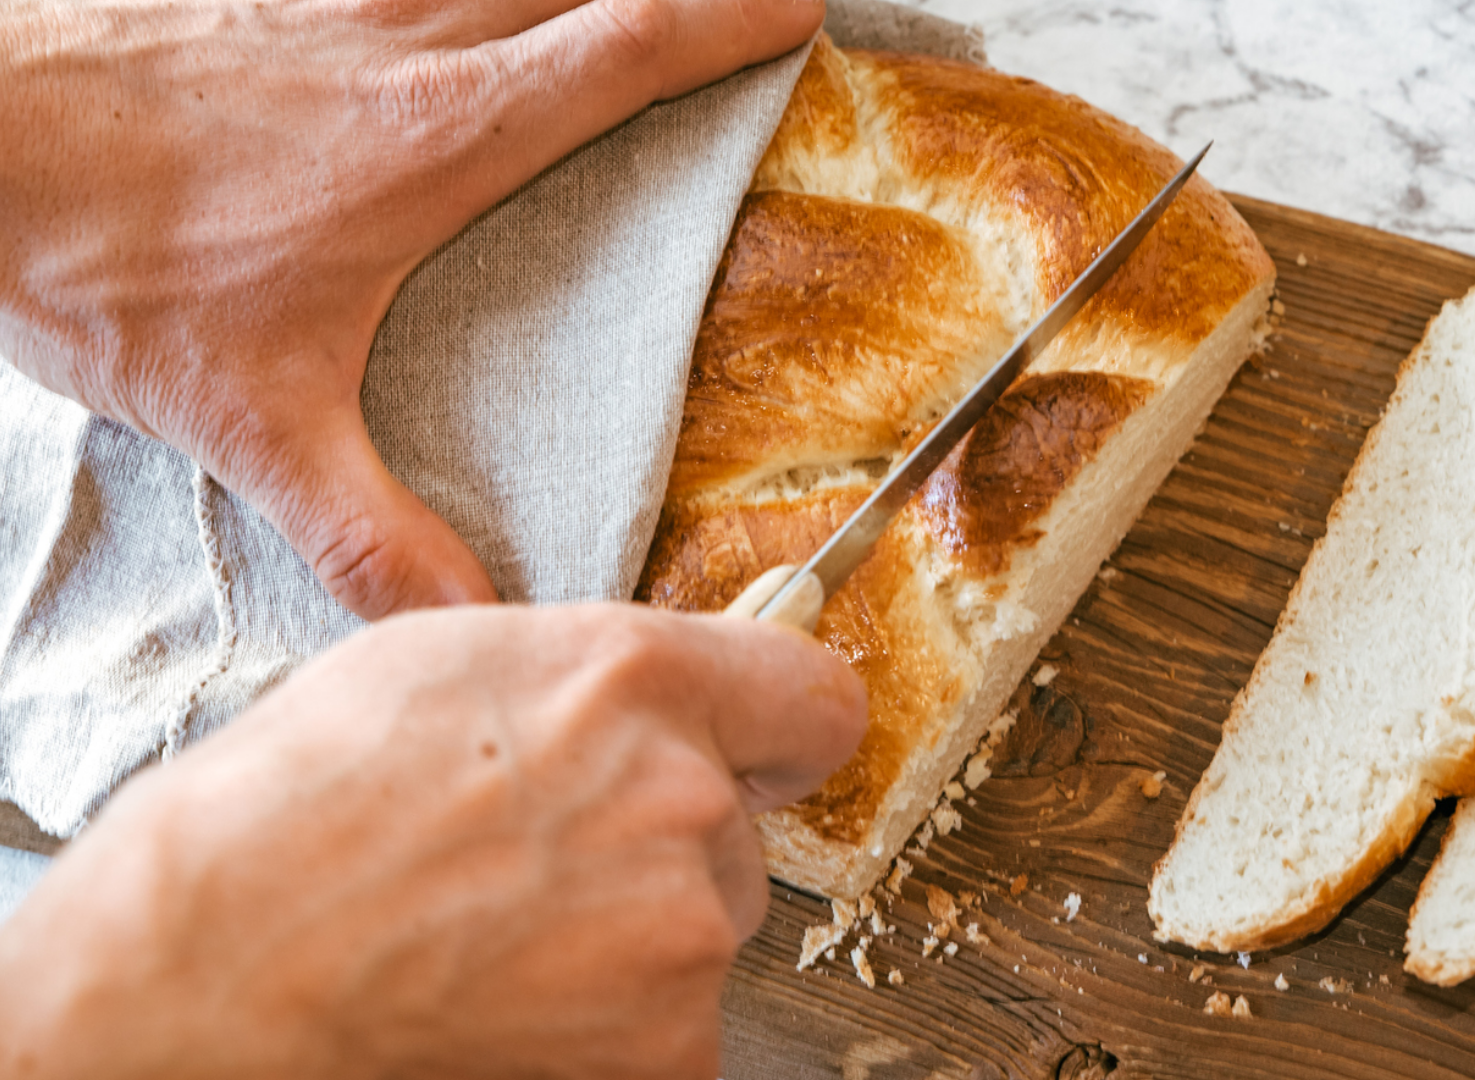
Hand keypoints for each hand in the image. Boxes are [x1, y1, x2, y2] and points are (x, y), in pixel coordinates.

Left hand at [0, 0, 823, 617]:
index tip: (799, 9)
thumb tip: (469, 619)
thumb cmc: (101, 249)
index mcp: (440, 138)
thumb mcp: (248, 416)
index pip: (623, 48)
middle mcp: (406, 36)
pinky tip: (463, 3)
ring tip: (628, 0)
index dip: (726, 19)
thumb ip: (368, 526)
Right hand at [0, 604, 864, 1078]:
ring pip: (702, 928)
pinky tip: (513, 1000)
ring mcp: (680, 934)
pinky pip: (677, 1025)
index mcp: (635, 679)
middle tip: (542, 857)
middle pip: (738, 827)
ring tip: (503, 932)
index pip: (818, 697)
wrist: (214, 970)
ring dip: (636, 936)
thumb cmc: (300, 807)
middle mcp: (682, 799)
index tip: (762, 750)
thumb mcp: (452, 660)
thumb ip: (599, 672)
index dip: (783, 727)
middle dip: (667, 840)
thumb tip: (679, 693)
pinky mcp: (667, 1047)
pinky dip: (614, 1026)